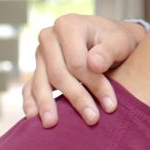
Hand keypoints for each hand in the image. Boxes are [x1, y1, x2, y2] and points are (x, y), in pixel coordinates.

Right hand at [22, 14, 145, 126]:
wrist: (110, 40)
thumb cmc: (116, 40)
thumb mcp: (119, 42)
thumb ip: (108, 51)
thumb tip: (94, 64)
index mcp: (68, 25)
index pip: (77, 61)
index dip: (94, 84)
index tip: (110, 104)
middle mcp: (49, 37)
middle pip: (58, 73)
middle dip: (76, 98)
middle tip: (92, 119)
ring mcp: (41, 54)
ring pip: (41, 82)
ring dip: (47, 105)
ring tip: (52, 124)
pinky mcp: (38, 68)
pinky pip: (30, 86)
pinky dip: (31, 101)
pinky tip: (33, 117)